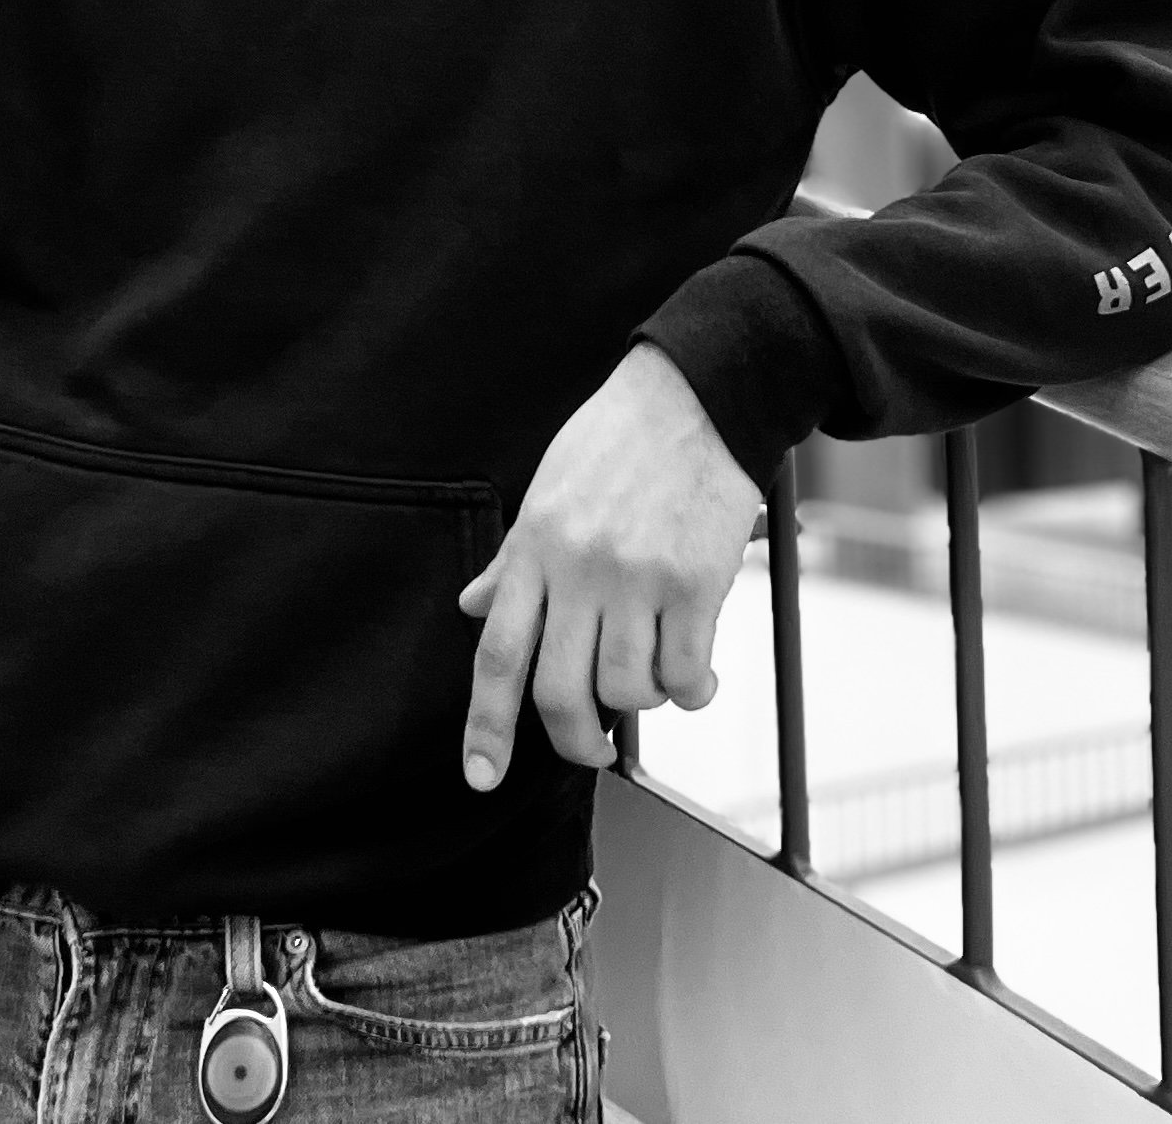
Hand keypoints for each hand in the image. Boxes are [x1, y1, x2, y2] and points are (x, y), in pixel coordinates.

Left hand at [458, 344, 761, 789]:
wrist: (698, 395)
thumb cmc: (619, 439)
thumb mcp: (548, 489)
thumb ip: (513, 559)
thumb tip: (473, 606)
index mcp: (535, 546)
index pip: (497, 653)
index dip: (485, 725)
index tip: (482, 777)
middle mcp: (578, 569)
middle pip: (560, 694)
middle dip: (575, 741)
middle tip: (591, 747)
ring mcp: (636, 578)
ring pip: (626, 691)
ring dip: (641, 702)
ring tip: (656, 677)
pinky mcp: (693, 582)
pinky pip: (685, 675)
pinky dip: (692, 690)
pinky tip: (698, 675)